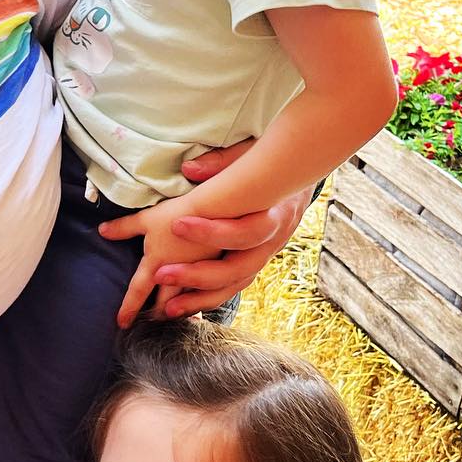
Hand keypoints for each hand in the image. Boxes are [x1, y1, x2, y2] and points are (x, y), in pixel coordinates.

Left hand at [99, 141, 313, 318]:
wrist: (300, 170)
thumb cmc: (271, 159)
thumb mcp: (252, 153)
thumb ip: (222, 163)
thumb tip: (188, 169)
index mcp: (276, 212)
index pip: (246, 230)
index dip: (212, 230)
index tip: (177, 223)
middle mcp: (273, 239)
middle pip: (237, 267)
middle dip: (197, 274)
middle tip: (161, 274)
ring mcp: (266, 254)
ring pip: (235, 284)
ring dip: (200, 297)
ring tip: (167, 309)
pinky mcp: (257, 261)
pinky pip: (234, 287)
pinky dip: (209, 298)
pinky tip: (184, 306)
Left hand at [106, 195, 220, 327]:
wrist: (216, 212)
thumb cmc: (177, 215)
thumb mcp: (146, 219)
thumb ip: (123, 228)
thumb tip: (101, 231)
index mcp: (154, 265)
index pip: (137, 292)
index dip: (128, 308)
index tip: (121, 323)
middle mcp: (174, 276)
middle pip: (164, 305)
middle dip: (157, 315)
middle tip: (151, 323)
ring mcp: (196, 277)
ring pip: (185, 303)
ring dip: (178, 310)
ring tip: (172, 315)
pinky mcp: (214, 273)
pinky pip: (204, 295)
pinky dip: (197, 301)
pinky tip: (197, 302)